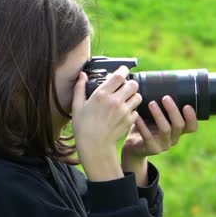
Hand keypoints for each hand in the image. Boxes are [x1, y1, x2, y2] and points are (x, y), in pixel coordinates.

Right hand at [72, 66, 142, 180]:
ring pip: (138, 96)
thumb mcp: (77, 106)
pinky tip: (124, 113)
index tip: (123, 71)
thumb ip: (80, 88)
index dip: (123, 70)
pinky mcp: (129, 120)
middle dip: (130, 83)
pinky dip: (132, 110)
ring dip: (133, 96)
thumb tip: (82, 75)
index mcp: (102, 94)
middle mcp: (115, 101)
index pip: (119, 75)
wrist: (94, 146)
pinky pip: (136, 110)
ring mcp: (124, 111)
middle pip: (133, 84)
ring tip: (126, 100)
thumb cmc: (83, 127)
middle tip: (124, 87)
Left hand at [122, 95, 198, 160]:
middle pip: (179, 125)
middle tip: (165, 97)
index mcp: (178, 130)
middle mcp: (174, 138)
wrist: (134, 146)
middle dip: (173, 111)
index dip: (192, 117)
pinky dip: (142, 125)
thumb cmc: (147, 126)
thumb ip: (161, 105)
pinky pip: (148, 136)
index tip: (187, 105)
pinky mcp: (151, 148)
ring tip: (151, 103)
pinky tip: (138, 116)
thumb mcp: (156, 116)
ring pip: (165, 130)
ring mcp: (163, 145)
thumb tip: (159, 79)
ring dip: (159, 115)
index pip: (192, 126)